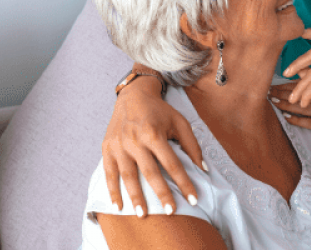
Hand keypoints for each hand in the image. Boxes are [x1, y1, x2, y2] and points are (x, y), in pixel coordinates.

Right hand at [102, 76, 205, 216]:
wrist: (132, 96)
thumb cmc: (159, 112)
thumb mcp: (180, 122)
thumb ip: (192, 145)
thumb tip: (203, 169)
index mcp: (154, 133)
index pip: (172, 163)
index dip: (184, 182)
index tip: (193, 199)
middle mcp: (135, 140)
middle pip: (150, 172)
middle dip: (161, 193)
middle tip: (170, 212)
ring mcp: (119, 145)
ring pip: (128, 175)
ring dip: (135, 197)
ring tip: (143, 214)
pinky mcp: (107, 148)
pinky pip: (109, 173)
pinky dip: (112, 190)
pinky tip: (118, 206)